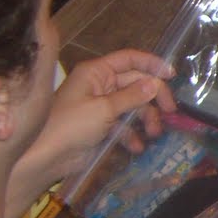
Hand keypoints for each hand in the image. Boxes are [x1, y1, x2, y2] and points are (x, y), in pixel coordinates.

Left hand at [24, 51, 173, 186]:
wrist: (44, 157)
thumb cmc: (70, 125)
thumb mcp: (104, 108)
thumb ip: (132, 96)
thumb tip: (156, 83)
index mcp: (97, 73)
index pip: (129, 59)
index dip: (152, 64)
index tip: (172, 76)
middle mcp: (100, 86)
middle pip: (136, 84)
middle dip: (153, 98)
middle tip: (170, 111)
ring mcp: (101, 106)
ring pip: (133, 106)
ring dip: (146, 118)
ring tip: (154, 133)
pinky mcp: (101, 126)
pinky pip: (123, 125)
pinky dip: (132, 134)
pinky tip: (137, 147)